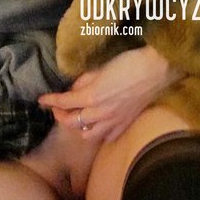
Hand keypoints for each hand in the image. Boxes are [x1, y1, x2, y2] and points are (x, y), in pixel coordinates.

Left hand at [38, 46, 183, 143]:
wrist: (157, 70)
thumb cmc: (130, 63)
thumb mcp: (101, 68)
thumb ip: (84, 80)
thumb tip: (74, 89)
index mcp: (92, 96)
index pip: (64, 102)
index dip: (50, 101)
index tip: (42, 99)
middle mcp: (100, 113)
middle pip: (72, 122)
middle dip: (61, 116)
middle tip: (58, 109)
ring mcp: (114, 121)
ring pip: (88, 135)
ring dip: (78, 128)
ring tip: (77, 118)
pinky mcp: (126, 124)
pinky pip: (107, 137)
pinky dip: (98, 133)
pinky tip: (98, 125)